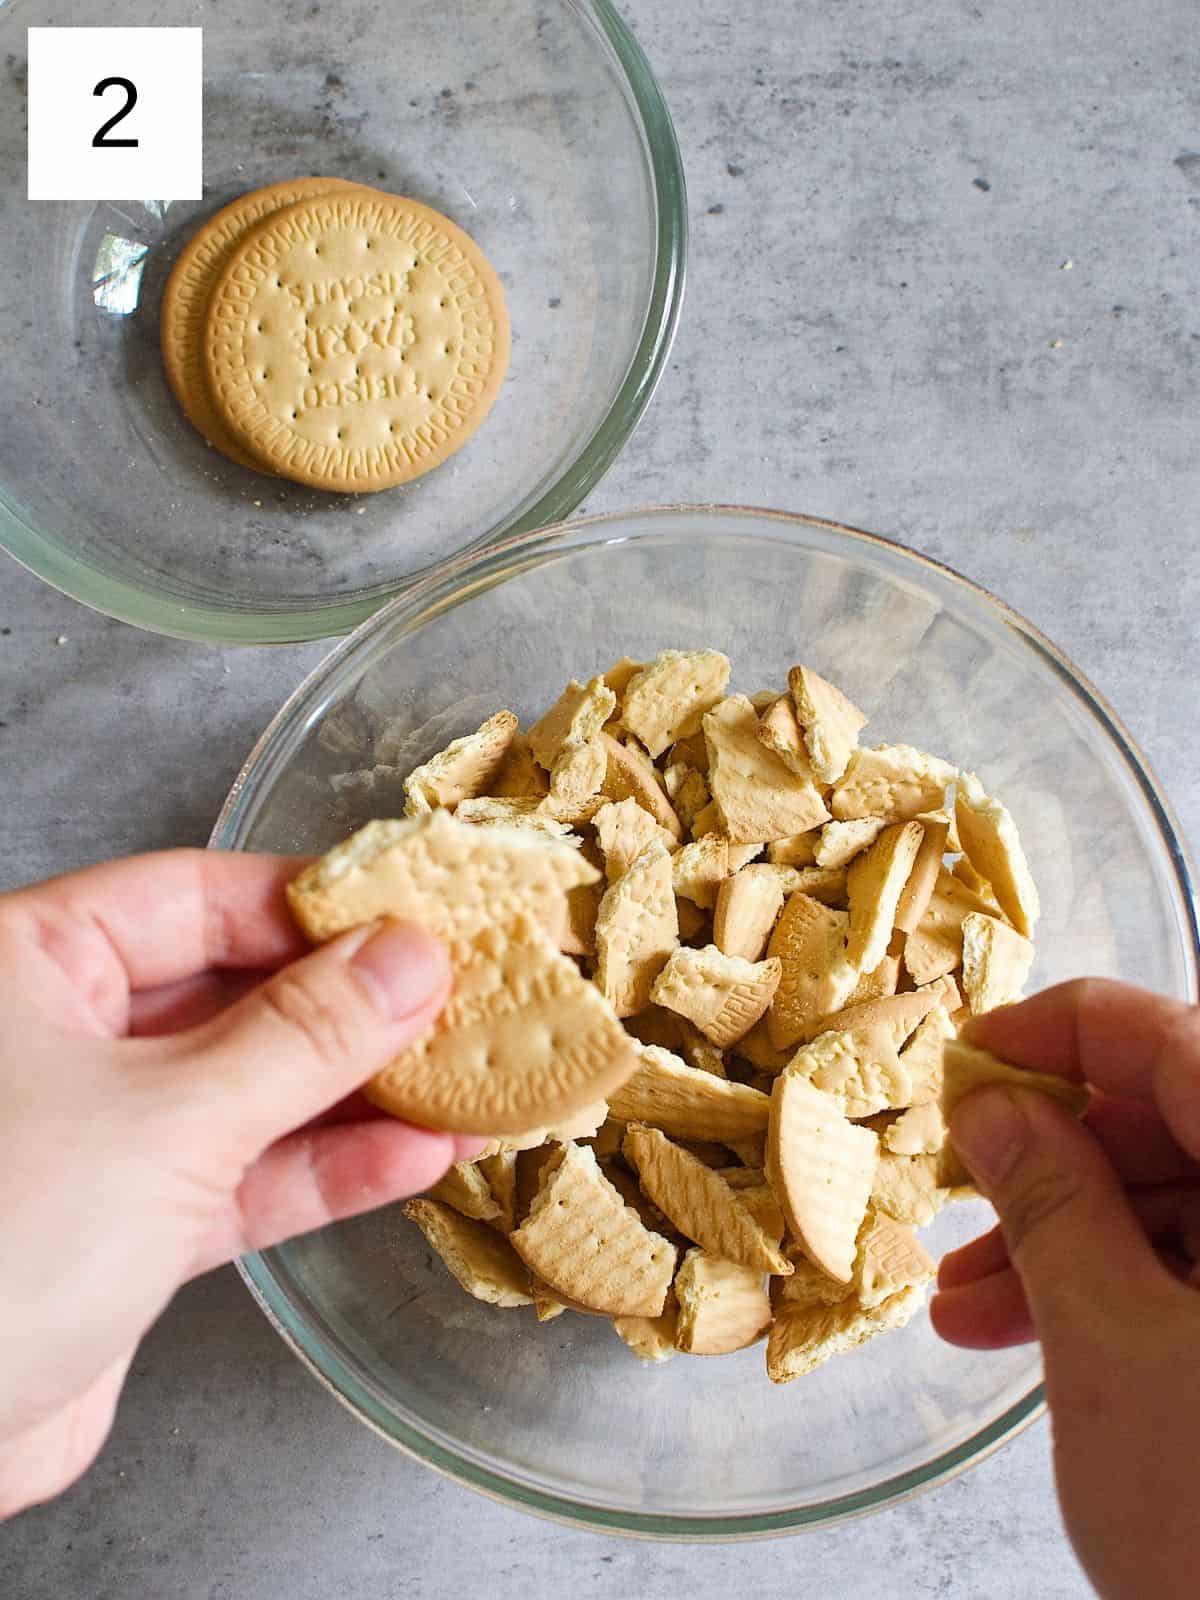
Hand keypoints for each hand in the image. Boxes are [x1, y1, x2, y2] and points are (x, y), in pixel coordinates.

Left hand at [0, 851, 473, 1518]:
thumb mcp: (169, 1116)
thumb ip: (302, 1036)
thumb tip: (408, 957)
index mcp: (30, 962)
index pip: (196, 896)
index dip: (313, 907)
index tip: (416, 917)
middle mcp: (59, 1034)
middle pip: (234, 990)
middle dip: (351, 1006)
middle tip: (458, 999)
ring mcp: (98, 1130)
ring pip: (249, 1088)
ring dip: (358, 1095)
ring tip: (461, 1081)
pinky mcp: (127, 1223)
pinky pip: (243, 1175)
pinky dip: (325, 1170)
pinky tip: (416, 1157)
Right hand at [932, 980, 1199, 1599]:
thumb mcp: (1114, 1346)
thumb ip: (1052, 1202)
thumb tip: (995, 1107)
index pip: (1176, 1041)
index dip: (1062, 1031)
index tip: (970, 1060)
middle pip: (1179, 1120)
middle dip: (1054, 1156)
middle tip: (961, 1187)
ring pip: (1186, 1207)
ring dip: (1068, 1240)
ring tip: (964, 1303)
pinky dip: (1117, 1296)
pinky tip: (1019, 1337)